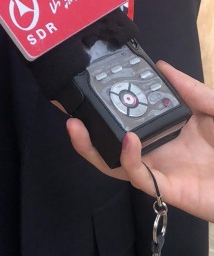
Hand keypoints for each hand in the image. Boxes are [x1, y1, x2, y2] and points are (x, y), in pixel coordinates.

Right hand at [66, 61, 213, 221]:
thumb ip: (192, 90)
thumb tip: (161, 66)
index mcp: (170, 127)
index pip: (131, 113)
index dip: (108, 101)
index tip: (89, 80)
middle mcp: (159, 148)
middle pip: (112, 139)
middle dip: (85, 124)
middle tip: (64, 105)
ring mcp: (161, 170)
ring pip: (114, 162)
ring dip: (91, 146)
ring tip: (76, 124)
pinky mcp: (168, 189)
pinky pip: (140, 176)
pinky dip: (128, 158)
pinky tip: (126, 140)